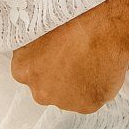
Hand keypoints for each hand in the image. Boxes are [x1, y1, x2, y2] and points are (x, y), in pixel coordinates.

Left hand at [10, 10, 128, 111]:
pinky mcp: (86, 106)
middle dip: (58, 75)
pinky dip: (95, 88)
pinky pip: (89, 99)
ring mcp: (63, 101)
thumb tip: (40, 45)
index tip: (55, 51)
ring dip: (76, 82)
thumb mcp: (42, 27)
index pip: (28, 69)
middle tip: (74, 55)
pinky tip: (101, 70)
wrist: (105, 31)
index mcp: (23, 69)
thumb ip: (34, 44)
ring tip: (90, 61)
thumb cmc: (75, 21)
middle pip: (46, 85)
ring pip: (68, 94)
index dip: (44, 60)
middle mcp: (39, 91)